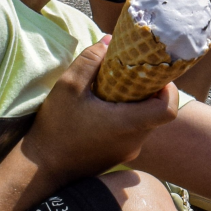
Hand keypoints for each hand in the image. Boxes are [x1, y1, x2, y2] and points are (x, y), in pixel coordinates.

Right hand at [24, 39, 179, 184]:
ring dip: (136, 104)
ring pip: (145, 122)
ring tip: (113, 90)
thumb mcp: (68, 86)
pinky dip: (126, 117)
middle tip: (130, 75)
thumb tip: (110, 40)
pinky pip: (133, 132)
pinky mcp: (119, 157)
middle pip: (158, 112)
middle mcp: (134, 141)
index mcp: (128, 124)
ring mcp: (128, 152)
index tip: (152, 74)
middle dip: (148, 91)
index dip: (168, 88)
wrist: (41, 169)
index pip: (169, 109)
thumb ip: (91, 59)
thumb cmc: (55, 128)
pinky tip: (104, 109)